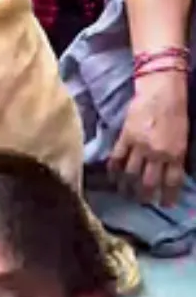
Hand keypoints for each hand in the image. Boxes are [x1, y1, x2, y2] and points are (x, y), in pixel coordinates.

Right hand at [109, 71, 188, 205]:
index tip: (165, 205)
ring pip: (131, 173)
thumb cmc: (176, 111)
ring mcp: (139, 146)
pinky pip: (117, 157)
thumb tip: (172, 172)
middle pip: (149, 181)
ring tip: (125, 194)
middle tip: (143, 203)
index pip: (172, 181)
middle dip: (146, 195)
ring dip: (128, 186)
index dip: (168, 196)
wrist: (161, 91)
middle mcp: (157, 153)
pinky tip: (113, 177)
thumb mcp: (183, 137)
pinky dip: (114, 169)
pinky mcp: (125, 137)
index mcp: (175, 153)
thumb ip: (176, 156)